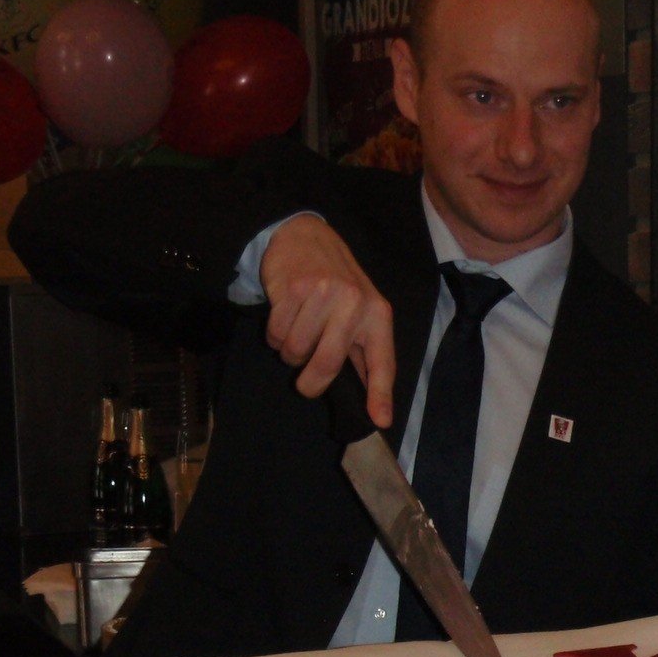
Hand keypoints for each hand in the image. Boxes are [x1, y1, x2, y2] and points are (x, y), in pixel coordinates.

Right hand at [258, 215, 396, 428]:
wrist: (304, 235)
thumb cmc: (336, 281)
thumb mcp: (361, 310)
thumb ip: (364, 352)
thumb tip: (373, 401)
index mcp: (377, 314)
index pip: (382, 361)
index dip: (380, 394)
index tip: (380, 421)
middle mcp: (354, 303)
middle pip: (327, 364)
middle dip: (310, 383)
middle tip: (305, 383)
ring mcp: (323, 294)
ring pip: (295, 351)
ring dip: (289, 352)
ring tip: (297, 331)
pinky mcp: (293, 288)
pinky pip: (276, 333)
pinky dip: (274, 334)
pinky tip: (284, 316)